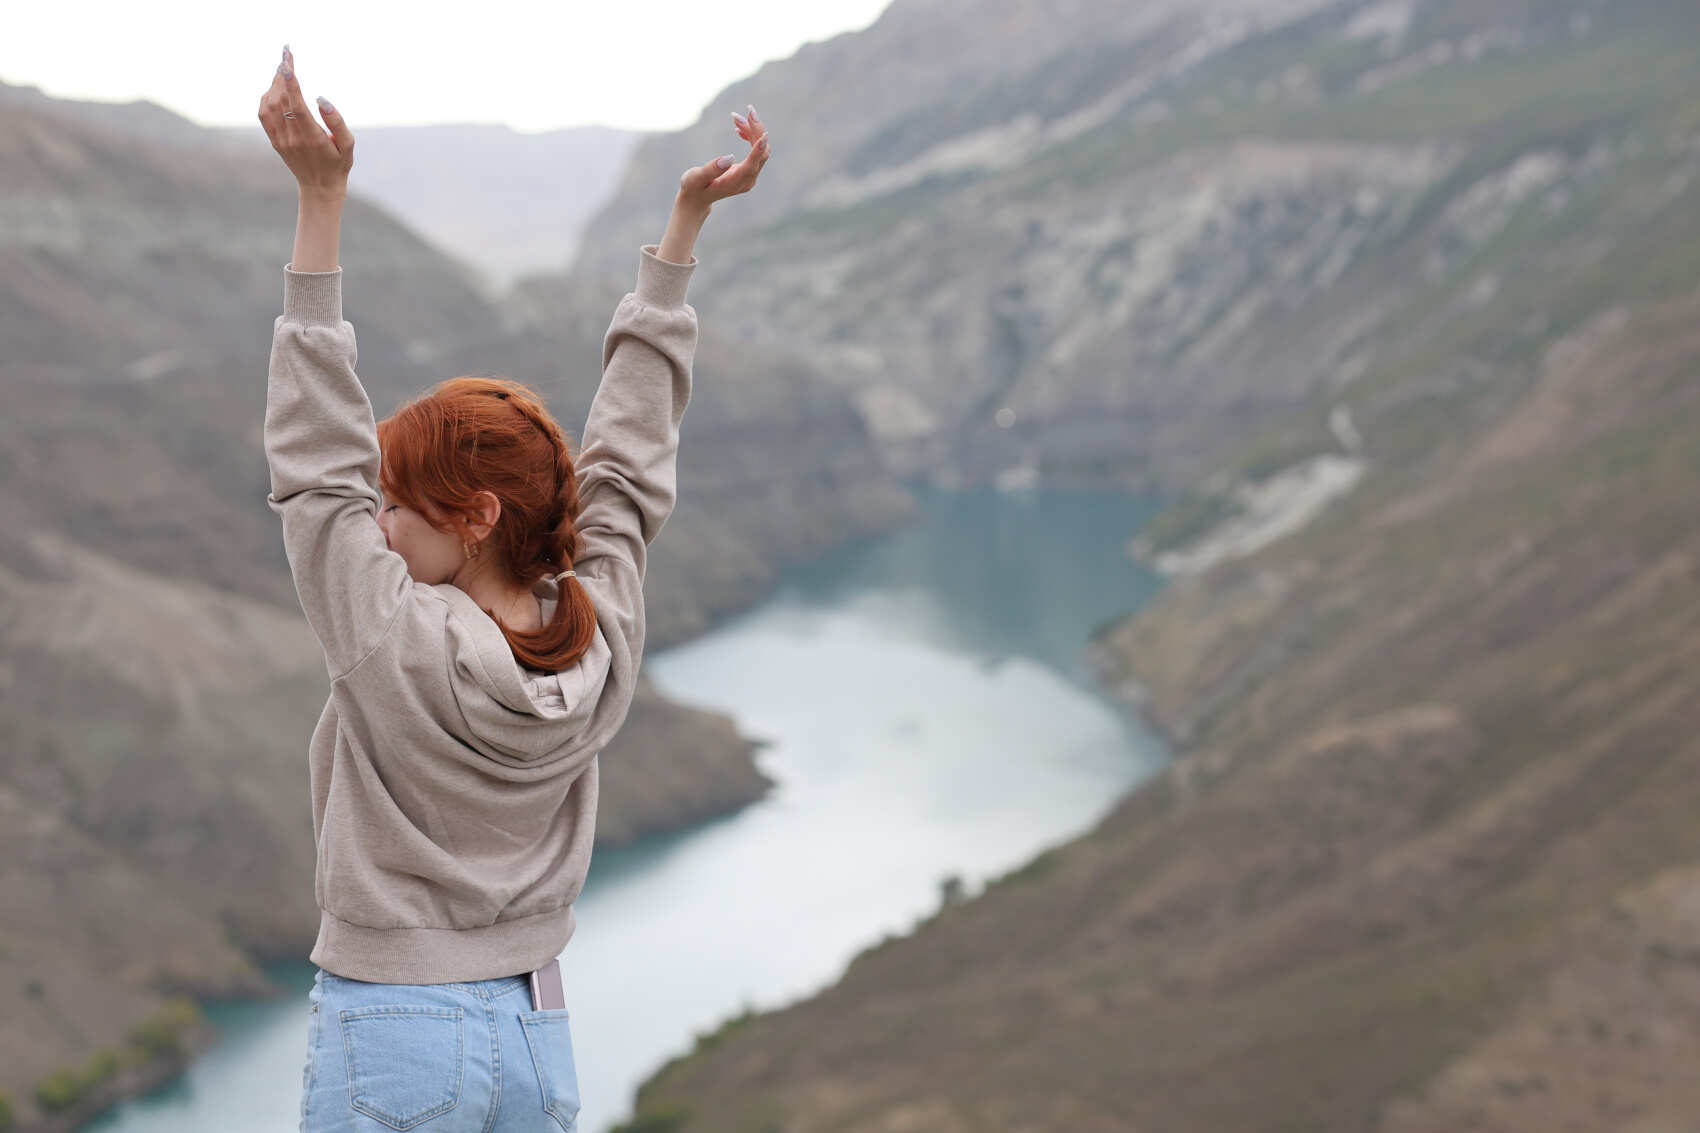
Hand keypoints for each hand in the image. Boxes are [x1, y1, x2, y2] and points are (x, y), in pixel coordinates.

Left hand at [257, 45, 354, 196]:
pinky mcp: (274, 140)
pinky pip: (264, 114)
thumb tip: (321, 99)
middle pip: (281, 99)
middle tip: (286, 56)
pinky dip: (266, 96)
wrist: (320, 188)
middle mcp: (292, 138)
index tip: (287, 62)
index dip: (290, 82)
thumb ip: (337, 121)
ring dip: (274, 84)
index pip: (296, 105)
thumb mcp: (348, 145)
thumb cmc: (338, 164)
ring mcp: (280, 139)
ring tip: (283, 69)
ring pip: (269, 104)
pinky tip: (275, 87)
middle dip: (282, 75)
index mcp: (311, 137)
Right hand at [676, 103, 771, 212]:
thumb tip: (729, 158)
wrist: (698, 199)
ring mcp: (750, 176)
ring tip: (734, 117)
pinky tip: (738, 129)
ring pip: (760, 150)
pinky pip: (757, 151)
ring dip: (751, 131)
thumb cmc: (694, 188)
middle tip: (737, 114)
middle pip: (760, 153)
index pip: (752, 165)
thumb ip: (711, 169)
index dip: (758, 149)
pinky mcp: (749, 170)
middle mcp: (748, 180)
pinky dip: (750, 137)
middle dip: (752, 131)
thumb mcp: (696, 178)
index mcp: (735, 183)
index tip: (764, 134)